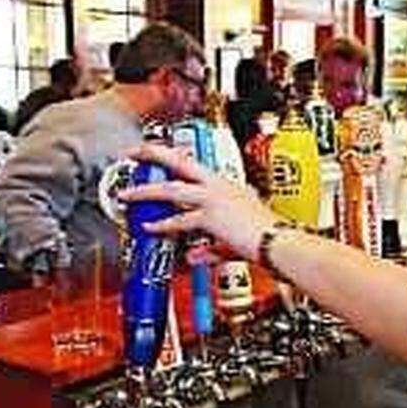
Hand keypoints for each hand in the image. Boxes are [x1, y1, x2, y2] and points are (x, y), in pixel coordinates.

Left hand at [118, 143, 279, 260]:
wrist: (279, 242)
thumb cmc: (268, 238)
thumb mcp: (235, 240)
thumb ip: (212, 247)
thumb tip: (197, 255)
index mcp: (228, 185)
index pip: (196, 167)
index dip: (177, 160)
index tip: (163, 157)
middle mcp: (220, 186)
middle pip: (179, 161)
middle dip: (154, 154)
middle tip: (134, 152)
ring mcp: (214, 198)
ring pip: (171, 189)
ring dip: (146, 191)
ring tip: (128, 194)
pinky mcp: (211, 216)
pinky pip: (179, 220)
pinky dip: (162, 225)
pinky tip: (149, 227)